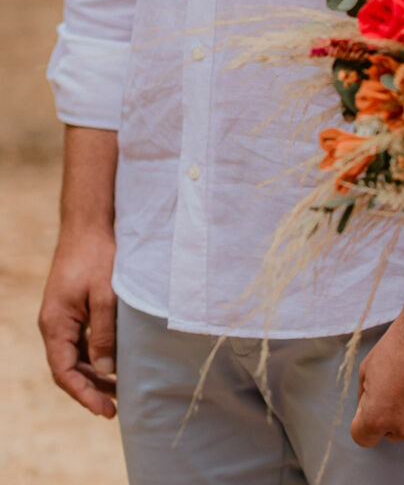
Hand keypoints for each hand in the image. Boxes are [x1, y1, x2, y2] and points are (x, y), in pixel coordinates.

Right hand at [38, 227, 117, 417]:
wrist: (88, 224)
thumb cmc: (97, 255)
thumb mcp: (105, 296)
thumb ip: (105, 334)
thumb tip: (105, 371)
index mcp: (55, 324)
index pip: (64, 372)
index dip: (84, 394)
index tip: (104, 410)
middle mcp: (53, 325)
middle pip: (68, 368)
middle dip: (90, 389)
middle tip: (116, 408)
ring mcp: (61, 318)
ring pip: (74, 357)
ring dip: (93, 375)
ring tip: (118, 393)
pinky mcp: (72, 310)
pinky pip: (79, 343)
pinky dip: (94, 357)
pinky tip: (113, 364)